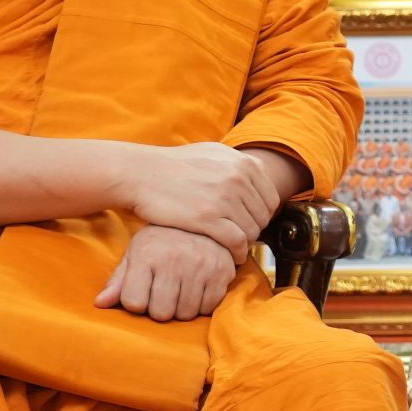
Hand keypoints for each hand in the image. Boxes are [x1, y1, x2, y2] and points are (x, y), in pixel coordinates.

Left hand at [95, 225, 238, 321]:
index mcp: (147, 254)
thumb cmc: (162, 238)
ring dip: (182, 308)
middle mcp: (174, 260)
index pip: (134, 303)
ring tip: (181, 290)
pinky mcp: (222, 271)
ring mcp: (200, 266)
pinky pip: (208, 307)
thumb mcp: (137, 251)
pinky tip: (198, 288)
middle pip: (161, 313)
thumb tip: (100, 304)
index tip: (142, 291)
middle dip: (160, 308)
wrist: (201, 214)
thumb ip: (119, 279)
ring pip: (186, 314)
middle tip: (163, 293)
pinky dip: (202, 304)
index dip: (136, 302)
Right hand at [121, 142, 280, 260]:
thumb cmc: (173, 166)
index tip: (250, 223)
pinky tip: (230, 257)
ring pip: (252, 230)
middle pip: (263, 216)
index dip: (263, 214)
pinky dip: (237, 253)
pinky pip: (237, 242)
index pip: (270, 197)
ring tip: (234, 247)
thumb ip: (237, 163)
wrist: (140, 173)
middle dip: (254, 229)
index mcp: (242, 162)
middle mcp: (237, 177)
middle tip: (241, 238)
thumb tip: (256, 173)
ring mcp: (224, 197)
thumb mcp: (212, 153)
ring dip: (245, 243)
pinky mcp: (208, 218)